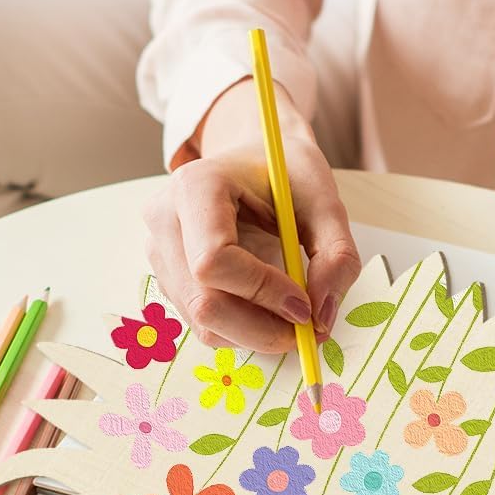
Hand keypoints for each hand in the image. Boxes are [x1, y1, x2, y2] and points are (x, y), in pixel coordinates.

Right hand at [143, 86, 360, 354]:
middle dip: (261, 328)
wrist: (254, 160)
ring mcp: (159, 250)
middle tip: (308, 332)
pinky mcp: (168, 275)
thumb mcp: (325, 200)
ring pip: (202, 320)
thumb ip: (336, 254)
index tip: (305, 306)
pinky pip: (202, 321)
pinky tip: (269, 308)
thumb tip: (322, 317)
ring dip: (255, 333)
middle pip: (203, 302)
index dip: (262, 292)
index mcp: (195, 186)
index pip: (213, 260)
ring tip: (294, 317)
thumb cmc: (286, 173)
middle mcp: (164, 219)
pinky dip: (242, 329)